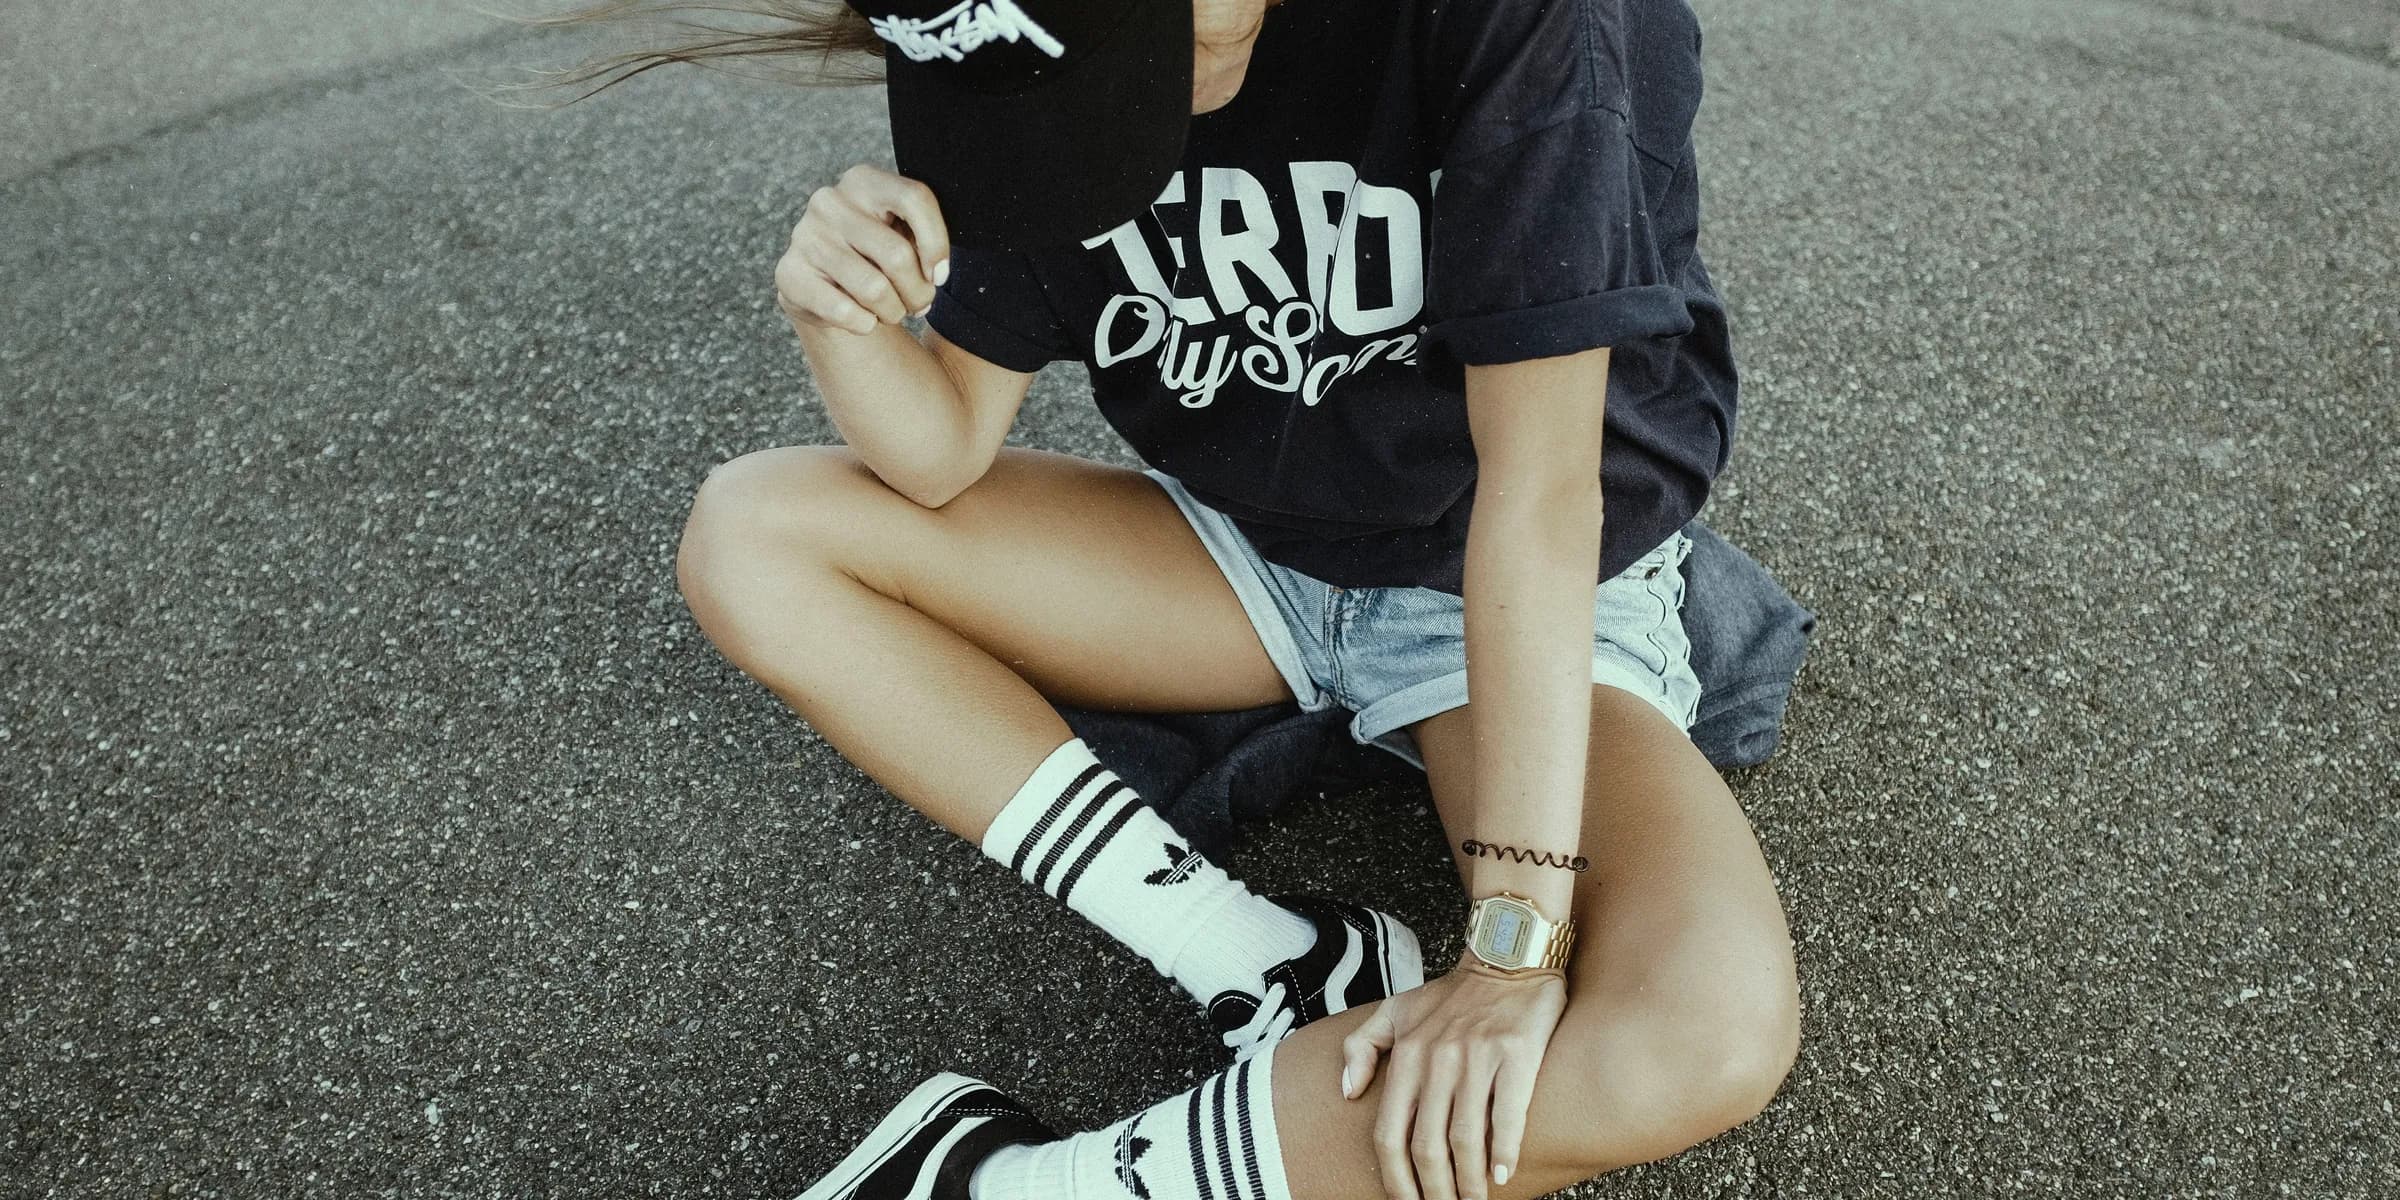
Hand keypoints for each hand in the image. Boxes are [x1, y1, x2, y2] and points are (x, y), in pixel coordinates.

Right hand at [774, 162, 951, 336]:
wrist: (826, 286)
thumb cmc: (876, 257)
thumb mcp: (904, 236)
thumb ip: (925, 241)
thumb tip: (936, 274)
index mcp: (863, 181)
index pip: (914, 199)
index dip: (937, 244)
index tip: (940, 275)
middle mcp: (830, 202)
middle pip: (898, 255)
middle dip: (918, 292)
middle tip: (917, 303)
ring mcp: (805, 236)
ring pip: (875, 290)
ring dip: (893, 312)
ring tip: (890, 311)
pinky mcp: (789, 274)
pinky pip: (846, 312)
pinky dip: (865, 325)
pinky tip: (863, 318)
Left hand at [1340, 952, 1568, 1199]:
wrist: (1507, 953)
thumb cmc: (1453, 993)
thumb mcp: (1395, 1010)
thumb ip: (1362, 1046)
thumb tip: (1349, 1093)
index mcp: (1406, 1055)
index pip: (1388, 1133)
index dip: (1394, 1178)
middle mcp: (1436, 1060)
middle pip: (1425, 1146)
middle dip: (1432, 1191)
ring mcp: (1476, 1059)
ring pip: (1465, 1138)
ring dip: (1468, 1182)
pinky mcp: (1516, 1056)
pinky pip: (1508, 1115)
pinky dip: (1504, 1151)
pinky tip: (1501, 1175)